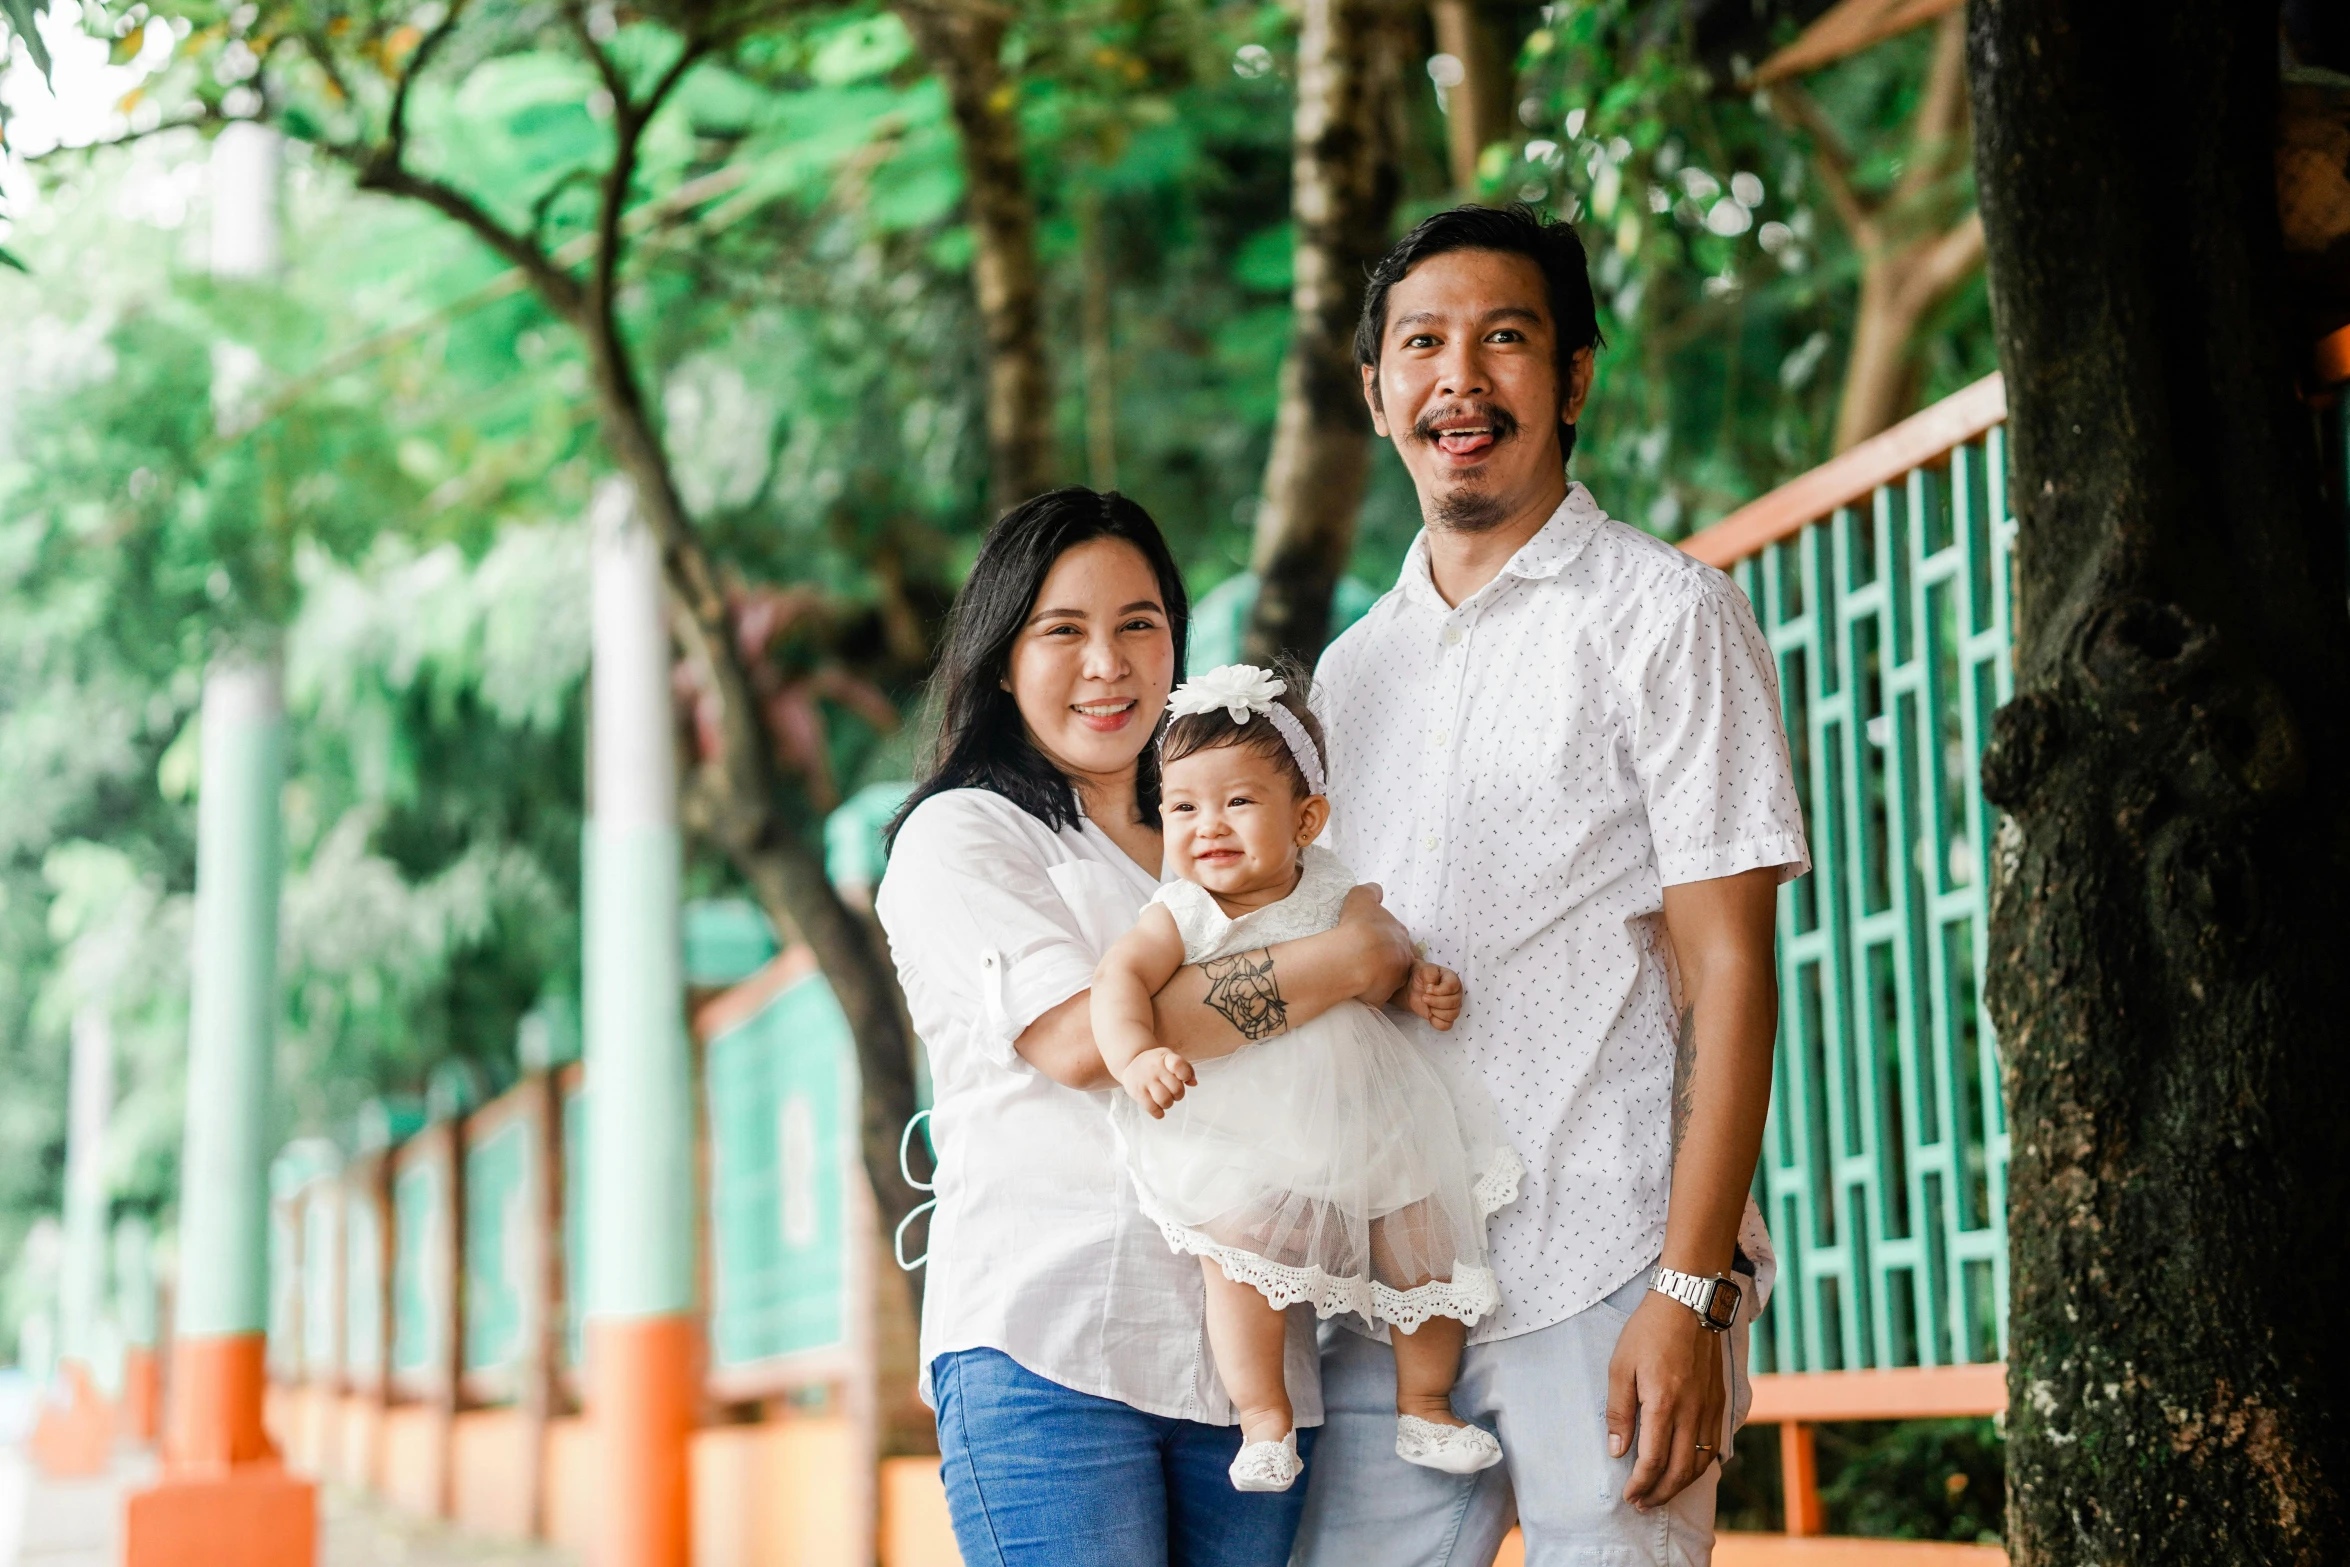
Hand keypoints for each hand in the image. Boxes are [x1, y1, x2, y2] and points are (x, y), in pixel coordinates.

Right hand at [1116, 1046, 1194, 1118]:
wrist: (1131, 1063)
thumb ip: (1186, 1069)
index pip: (1178, 1065)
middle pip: (1176, 1089)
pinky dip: (1158, 1113)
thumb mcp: (1171, 1059)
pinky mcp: (1137, 1093)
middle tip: (1173, 1093)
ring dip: (1169, 1104)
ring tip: (1165, 1100)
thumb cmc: (1157, 1063)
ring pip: (1165, 1101)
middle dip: (1178, 1095)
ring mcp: (1145, 1080)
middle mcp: (1155, 1068)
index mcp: (1166, 1057)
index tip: (1184, 1078)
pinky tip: (1158, 1109)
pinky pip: (1152, 1109)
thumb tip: (1194, 1083)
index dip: (1185, 1074)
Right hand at [1336, 883, 1414, 1003]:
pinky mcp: (1384, 997)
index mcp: (1400, 934)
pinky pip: (1377, 996)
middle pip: (1399, 960)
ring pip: (1392, 980)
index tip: (1373, 942)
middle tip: (1367, 961)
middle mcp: (1403, 956)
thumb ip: (1370, 892)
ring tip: (1359, 976)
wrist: (1354, 956)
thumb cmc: (1358, 925)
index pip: (1399, 938)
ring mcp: (1396, 979)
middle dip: (1387, 961)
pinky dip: (1368, 993)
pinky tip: (1354, 988)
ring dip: (1380, 979)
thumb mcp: (1361, 897)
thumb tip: (1377, 892)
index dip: (1386, 941)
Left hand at [1403, 961, 1462, 1029]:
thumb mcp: (1423, 969)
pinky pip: (1447, 1025)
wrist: (1412, 986)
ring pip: (1452, 1015)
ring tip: (1427, 1006)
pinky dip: (1436, 1022)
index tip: (1427, 989)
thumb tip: (1432, 987)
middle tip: (1423, 998)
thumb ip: (1430, 974)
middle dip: (1435, 1002)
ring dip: (1436, 1012)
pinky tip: (1429, 1015)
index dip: (1439, 991)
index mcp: (1452, 979)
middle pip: (1454, 1003)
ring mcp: (1453, 1007)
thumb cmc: (1420, 975)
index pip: (1452, 987)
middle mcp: (1456, 993)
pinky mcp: (1446, 1017)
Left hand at [1606, 1289, 1726, 1510]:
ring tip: (1661, 1493)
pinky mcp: (1719, 1402)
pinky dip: (1700, 1466)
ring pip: (1701, 1463)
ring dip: (1681, 1485)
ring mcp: (1710, 1409)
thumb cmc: (1648, 1332)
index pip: (1653, 1461)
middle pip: (1680, 1471)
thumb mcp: (1620, 1367)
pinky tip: (1687, 1469)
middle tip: (1642, 1504)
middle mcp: (1692, 1412)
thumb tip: (1617, 1450)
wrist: (1688, 1303)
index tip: (1628, 1495)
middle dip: (1660, 1493)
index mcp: (1663, 1404)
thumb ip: (1619, 1411)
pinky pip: (1714, 1446)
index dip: (1640, 1485)